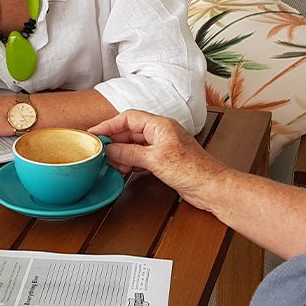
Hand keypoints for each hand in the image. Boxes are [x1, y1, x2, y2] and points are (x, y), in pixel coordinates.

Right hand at [89, 110, 234, 213]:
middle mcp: (161, 133)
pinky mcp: (165, 160)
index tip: (94, 133)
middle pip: (130, 131)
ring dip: (122, 154)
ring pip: (135, 145)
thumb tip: (110, 149)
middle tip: (99, 152)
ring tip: (113, 164)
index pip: (128, 118)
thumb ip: (129, 153)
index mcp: (160, 125)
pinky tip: (125, 170)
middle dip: (114, 141)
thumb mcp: (154, 160)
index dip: (109, 125)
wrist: (212, 187)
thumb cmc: (192, 170)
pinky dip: (132, 162)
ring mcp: (163, 146)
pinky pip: (142, 157)